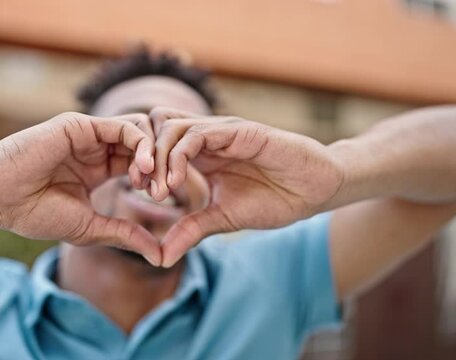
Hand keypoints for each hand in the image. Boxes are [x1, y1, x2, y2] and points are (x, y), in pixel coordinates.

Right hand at [0, 112, 160, 264]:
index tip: (162, 202)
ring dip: (154, 155)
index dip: (157, 180)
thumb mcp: (90, 228)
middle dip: (161, 167)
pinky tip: (143, 168)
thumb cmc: (35, 214)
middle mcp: (97, 148)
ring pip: (140, 131)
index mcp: (99, 168)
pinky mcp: (81, 125)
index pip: (141, 164)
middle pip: (145, 145)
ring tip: (150, 183)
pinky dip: (140, 144)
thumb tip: (161, 256)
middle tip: (162, 192)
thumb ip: (126, 235)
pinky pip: (123, 126)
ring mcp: (90, 135)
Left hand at [149, 108, 343, 266]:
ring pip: (172, 127)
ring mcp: (222, 131)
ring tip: (160, 191)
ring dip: (158, 157)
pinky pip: (198, 134)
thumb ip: (192, 230)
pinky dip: (179, 156)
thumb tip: (161, 258)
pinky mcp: (239, 131)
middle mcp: (207, 138)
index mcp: (201, 154)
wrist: (317, 189)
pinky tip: (177, 183)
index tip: (137, 193)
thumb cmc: (275, 199)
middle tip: (140, 189)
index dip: (143, 165)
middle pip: (157, 130)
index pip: (158, 145)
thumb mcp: (224, 219)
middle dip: (143, 158)